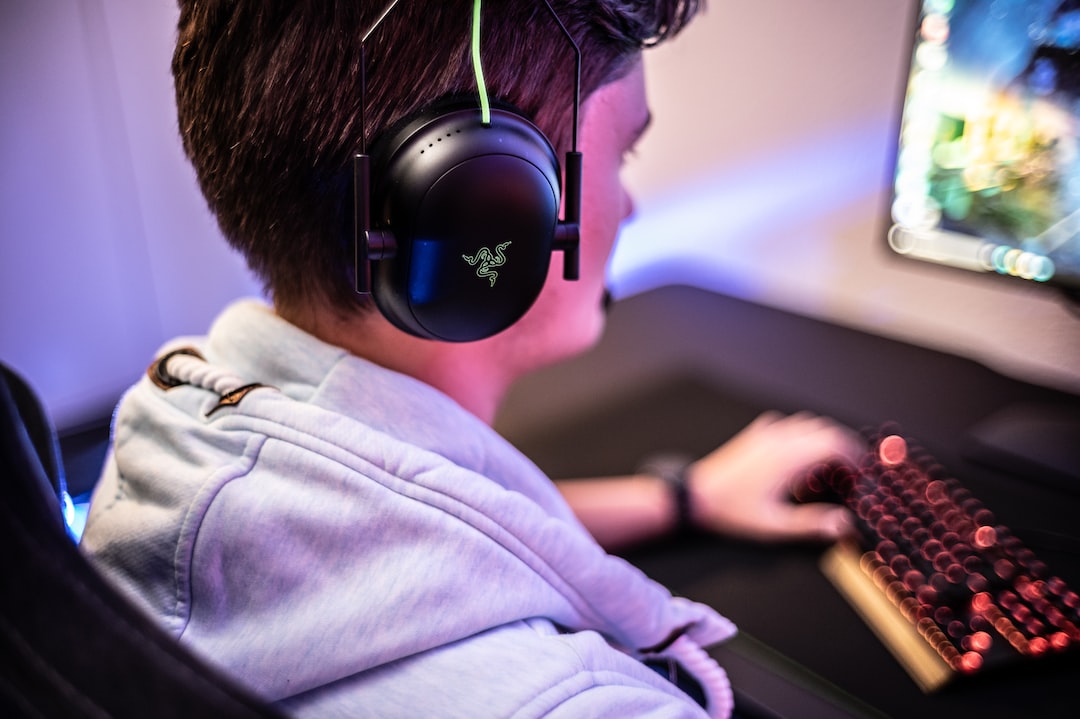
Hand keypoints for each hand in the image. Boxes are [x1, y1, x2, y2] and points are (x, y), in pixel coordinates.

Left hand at [685, 411, 862, 542]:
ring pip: (807, 423)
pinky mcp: (755, 434)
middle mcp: (780, 438)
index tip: (858, 476)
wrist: (695, 495)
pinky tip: (800, 454)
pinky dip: (802, 433)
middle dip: (844, 447)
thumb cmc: (733, 511)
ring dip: (824, 438)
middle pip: (825, 429)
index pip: (834, 443)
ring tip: (831, 464)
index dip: (853, 456)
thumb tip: (843, 524)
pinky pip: (787, 424)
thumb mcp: (773, 525)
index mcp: (789, 457)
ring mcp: (766, 433)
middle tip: (852, 471)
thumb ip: (810, 524)